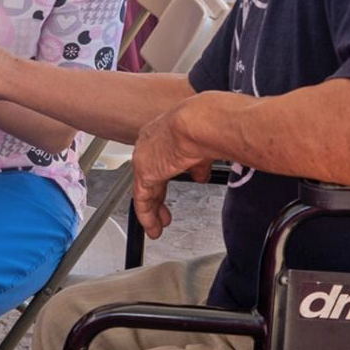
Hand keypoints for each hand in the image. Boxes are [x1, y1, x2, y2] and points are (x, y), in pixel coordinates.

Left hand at [130, 105, 213, 239]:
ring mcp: (145, 159)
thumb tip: (200, 175)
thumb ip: (197, 163)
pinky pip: (142, 200)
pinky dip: (147, 216)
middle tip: (163, 210)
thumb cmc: (206, 125)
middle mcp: (150, 144)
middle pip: (151, 175)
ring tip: (157, 224)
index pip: (160, 158)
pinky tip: (153, 227)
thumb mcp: (202, 147)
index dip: (166, 173)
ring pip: (145, 189)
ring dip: (152, 209)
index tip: (171, 182)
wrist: (198, 123)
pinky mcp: (144, 174)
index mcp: (163, 133)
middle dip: (158, 194)